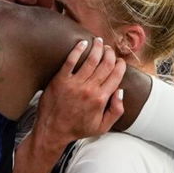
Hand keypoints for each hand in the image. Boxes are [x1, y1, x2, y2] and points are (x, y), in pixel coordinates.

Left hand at [34, 38, 126, 153]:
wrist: (52, 131)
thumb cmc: (77, 128)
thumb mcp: (102, 127)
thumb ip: (116, 110)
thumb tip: (121, 91)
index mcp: (101, 99)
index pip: (116, 76)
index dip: (120, 65)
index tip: (120, 61)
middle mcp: (89, 89)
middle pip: (105, 65)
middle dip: (110, 54)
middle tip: (109, 49)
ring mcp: (74, 83)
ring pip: (90, 60)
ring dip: (97, 48)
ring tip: (99, 42)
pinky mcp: (60, 80)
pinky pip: (70, 61)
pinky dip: (78, 50)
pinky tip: (83, 43)